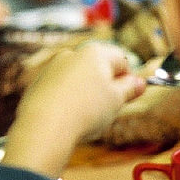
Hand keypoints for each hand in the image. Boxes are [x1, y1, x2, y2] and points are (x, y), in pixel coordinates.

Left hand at [3, 42, 145, 178]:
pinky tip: (69, 118)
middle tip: (107, 110)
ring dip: (87, 95)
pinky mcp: (39, 84)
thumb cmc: (86, 110)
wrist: (45, 127)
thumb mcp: (117, 100)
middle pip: (98, 69)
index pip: (121, 60)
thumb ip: (130, 88)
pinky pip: (61, 90)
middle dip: (106, 88)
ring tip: (87, 116)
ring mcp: (53, 68)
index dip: (128, 80)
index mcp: (94, 53)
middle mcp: (72, 55)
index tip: (127, 97)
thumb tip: (139, 82)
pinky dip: (68, 101)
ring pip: (79, 80)